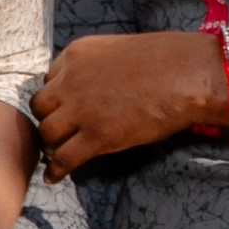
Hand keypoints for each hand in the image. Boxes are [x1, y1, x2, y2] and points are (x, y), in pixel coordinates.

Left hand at [26, 29, 228, 170]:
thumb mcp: (118, 50)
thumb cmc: (167, 59)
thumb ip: (98, 67)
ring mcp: (82, 109)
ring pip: (47, 133)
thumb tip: (99, 87)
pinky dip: (57, 170)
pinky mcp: (98, 135)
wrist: (187, 73)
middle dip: (50, 119)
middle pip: (41, 106)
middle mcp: (70, 80)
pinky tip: (55, 177)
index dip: (58, 97)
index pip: (50, 80)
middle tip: (61, 132)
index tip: (65, 109)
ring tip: (60, 153)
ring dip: (52, 144)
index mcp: (75, 54)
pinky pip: (65, 157)